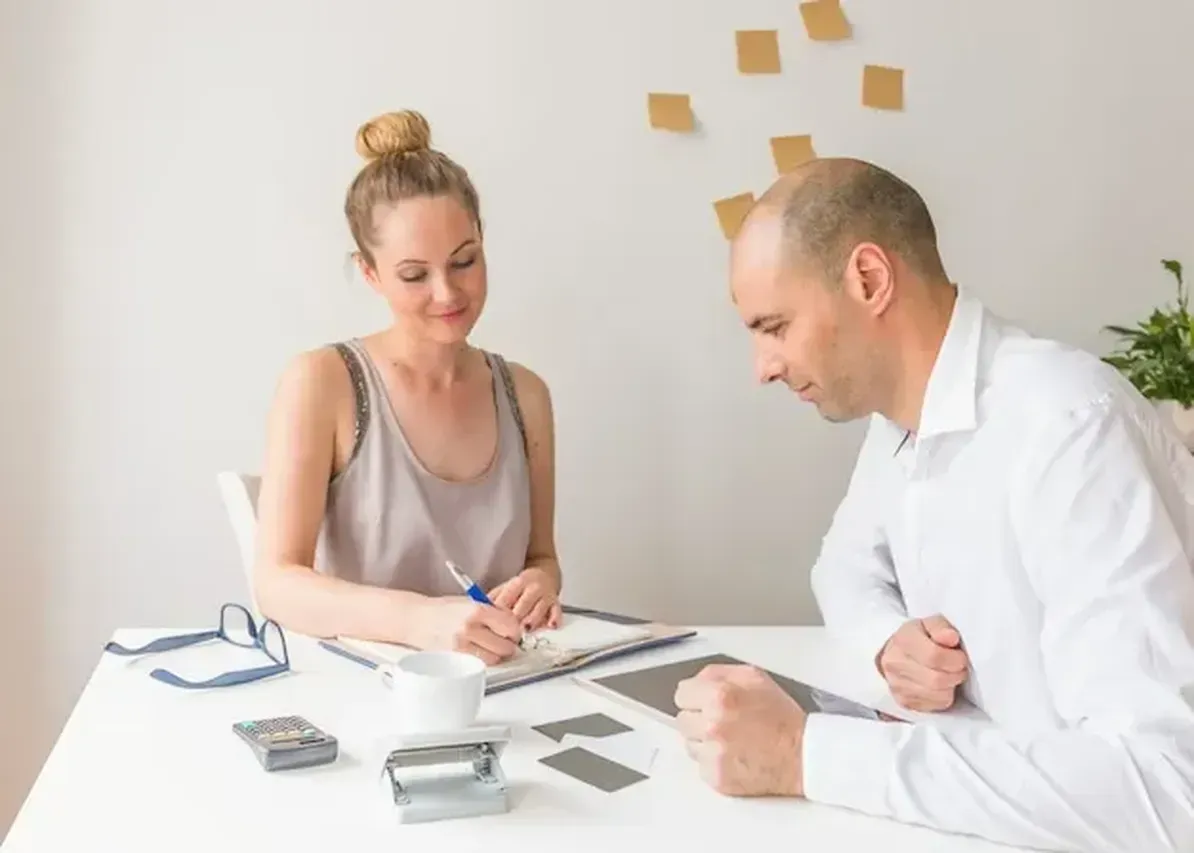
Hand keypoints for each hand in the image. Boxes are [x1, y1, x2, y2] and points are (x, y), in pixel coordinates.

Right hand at [415, 597, 523, 665]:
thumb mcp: (471, 602)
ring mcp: (462, 644)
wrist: (417, 618)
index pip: (511, 625)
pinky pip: (480, 663)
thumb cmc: (444, 609)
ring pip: (495, 658)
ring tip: (490, 646)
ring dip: (497, 654)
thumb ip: (493, 612)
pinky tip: (479, 651)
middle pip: (506, 645)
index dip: (514, 629)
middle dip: (508, 644)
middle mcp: (471, 627)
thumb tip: (514, 623)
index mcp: (478, 609)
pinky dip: (483, 659)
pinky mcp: (455, 657)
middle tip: (504, 640)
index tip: (512, 630)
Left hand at [488, 567, 560, 631]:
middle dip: (515, 619)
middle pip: (523, 604)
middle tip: (508, 632)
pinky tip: (550, 625)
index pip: (506, 599)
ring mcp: (545, 595)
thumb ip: (494, 598)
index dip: (499, 613)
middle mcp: (532, 588)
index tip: (493, 624)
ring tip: (525, 629)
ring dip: (532, 620)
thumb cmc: (522, 587)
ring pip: (539, 609)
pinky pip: (556, 611)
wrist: (544, 576)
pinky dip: (553, 619)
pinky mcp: (556, 603)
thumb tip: (478, 610)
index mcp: (517, 583)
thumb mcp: (506, 588)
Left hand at [674, 663, 805, 796]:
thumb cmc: (781, 718)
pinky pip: (700, 765)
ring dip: (704, 741)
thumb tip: (696, 681)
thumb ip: (718, 673)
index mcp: (719, 697)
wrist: (802, 755)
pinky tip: (733, 754)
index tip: (704, 701)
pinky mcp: (717, 777)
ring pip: (689, 744)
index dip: (695, 696)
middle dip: (699, 718)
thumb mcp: (754, 678)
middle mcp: (712, 726)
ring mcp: (713, 754)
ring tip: (731, 738)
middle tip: (723, 721)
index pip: (681, 694)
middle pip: (682, 720)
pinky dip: (713, 761)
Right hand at [877, 615, 968, 711]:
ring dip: (951, 686)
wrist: (897, 651)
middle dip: (956, 674)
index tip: (960, 656)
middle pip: (937, 679)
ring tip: (949, 674)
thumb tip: (951, 637)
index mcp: (903, 640)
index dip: (955, 659)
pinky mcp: (904, 701)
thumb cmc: (920, 637)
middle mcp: (894, 664)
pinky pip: (936, 705)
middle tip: (958, 666)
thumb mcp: (931, 624)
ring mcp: (897, 685)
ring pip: (938, 695)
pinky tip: (941, 685)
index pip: (934, 656)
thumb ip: (941, 627)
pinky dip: (945, 696)